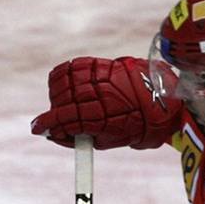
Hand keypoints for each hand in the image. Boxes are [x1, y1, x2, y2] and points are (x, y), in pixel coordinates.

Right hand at [30, 56, 180, 150]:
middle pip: (59, 97)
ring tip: (67, 100)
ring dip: (59, 91)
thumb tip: (57, 133)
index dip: (46, 124)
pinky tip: (74, 84)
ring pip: (63, 78)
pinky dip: (69, 74)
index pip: (62, 117)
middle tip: (62, 118)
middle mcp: (96, 91)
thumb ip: (81, 137)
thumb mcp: (109, 140)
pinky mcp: (105, 63)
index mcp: (98, 114)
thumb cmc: (139, 127)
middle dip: (56, 109)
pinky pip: (76, 65)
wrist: (167, 102)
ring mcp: (100, 75)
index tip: (37, 128)